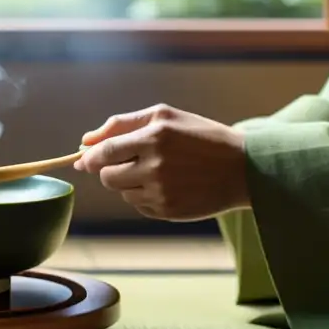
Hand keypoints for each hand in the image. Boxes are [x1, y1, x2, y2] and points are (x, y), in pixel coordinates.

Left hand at [73, 104, 249, 221]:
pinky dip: (145, 196)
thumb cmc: (199, 136)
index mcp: (154, 136)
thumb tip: (85, 141)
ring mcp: (162, 192)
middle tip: (130, 162)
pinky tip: (168, 186)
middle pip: (107, 177)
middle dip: (110, 170)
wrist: (243, 168)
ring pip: (122, 193)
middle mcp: (156, 166)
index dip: (91, 157)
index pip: (104, 152)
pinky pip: (139, 205)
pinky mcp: (168, 211)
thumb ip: (121, 124)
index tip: (86, 158)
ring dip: (129, 183)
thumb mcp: (165, 116)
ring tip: (156, 171)